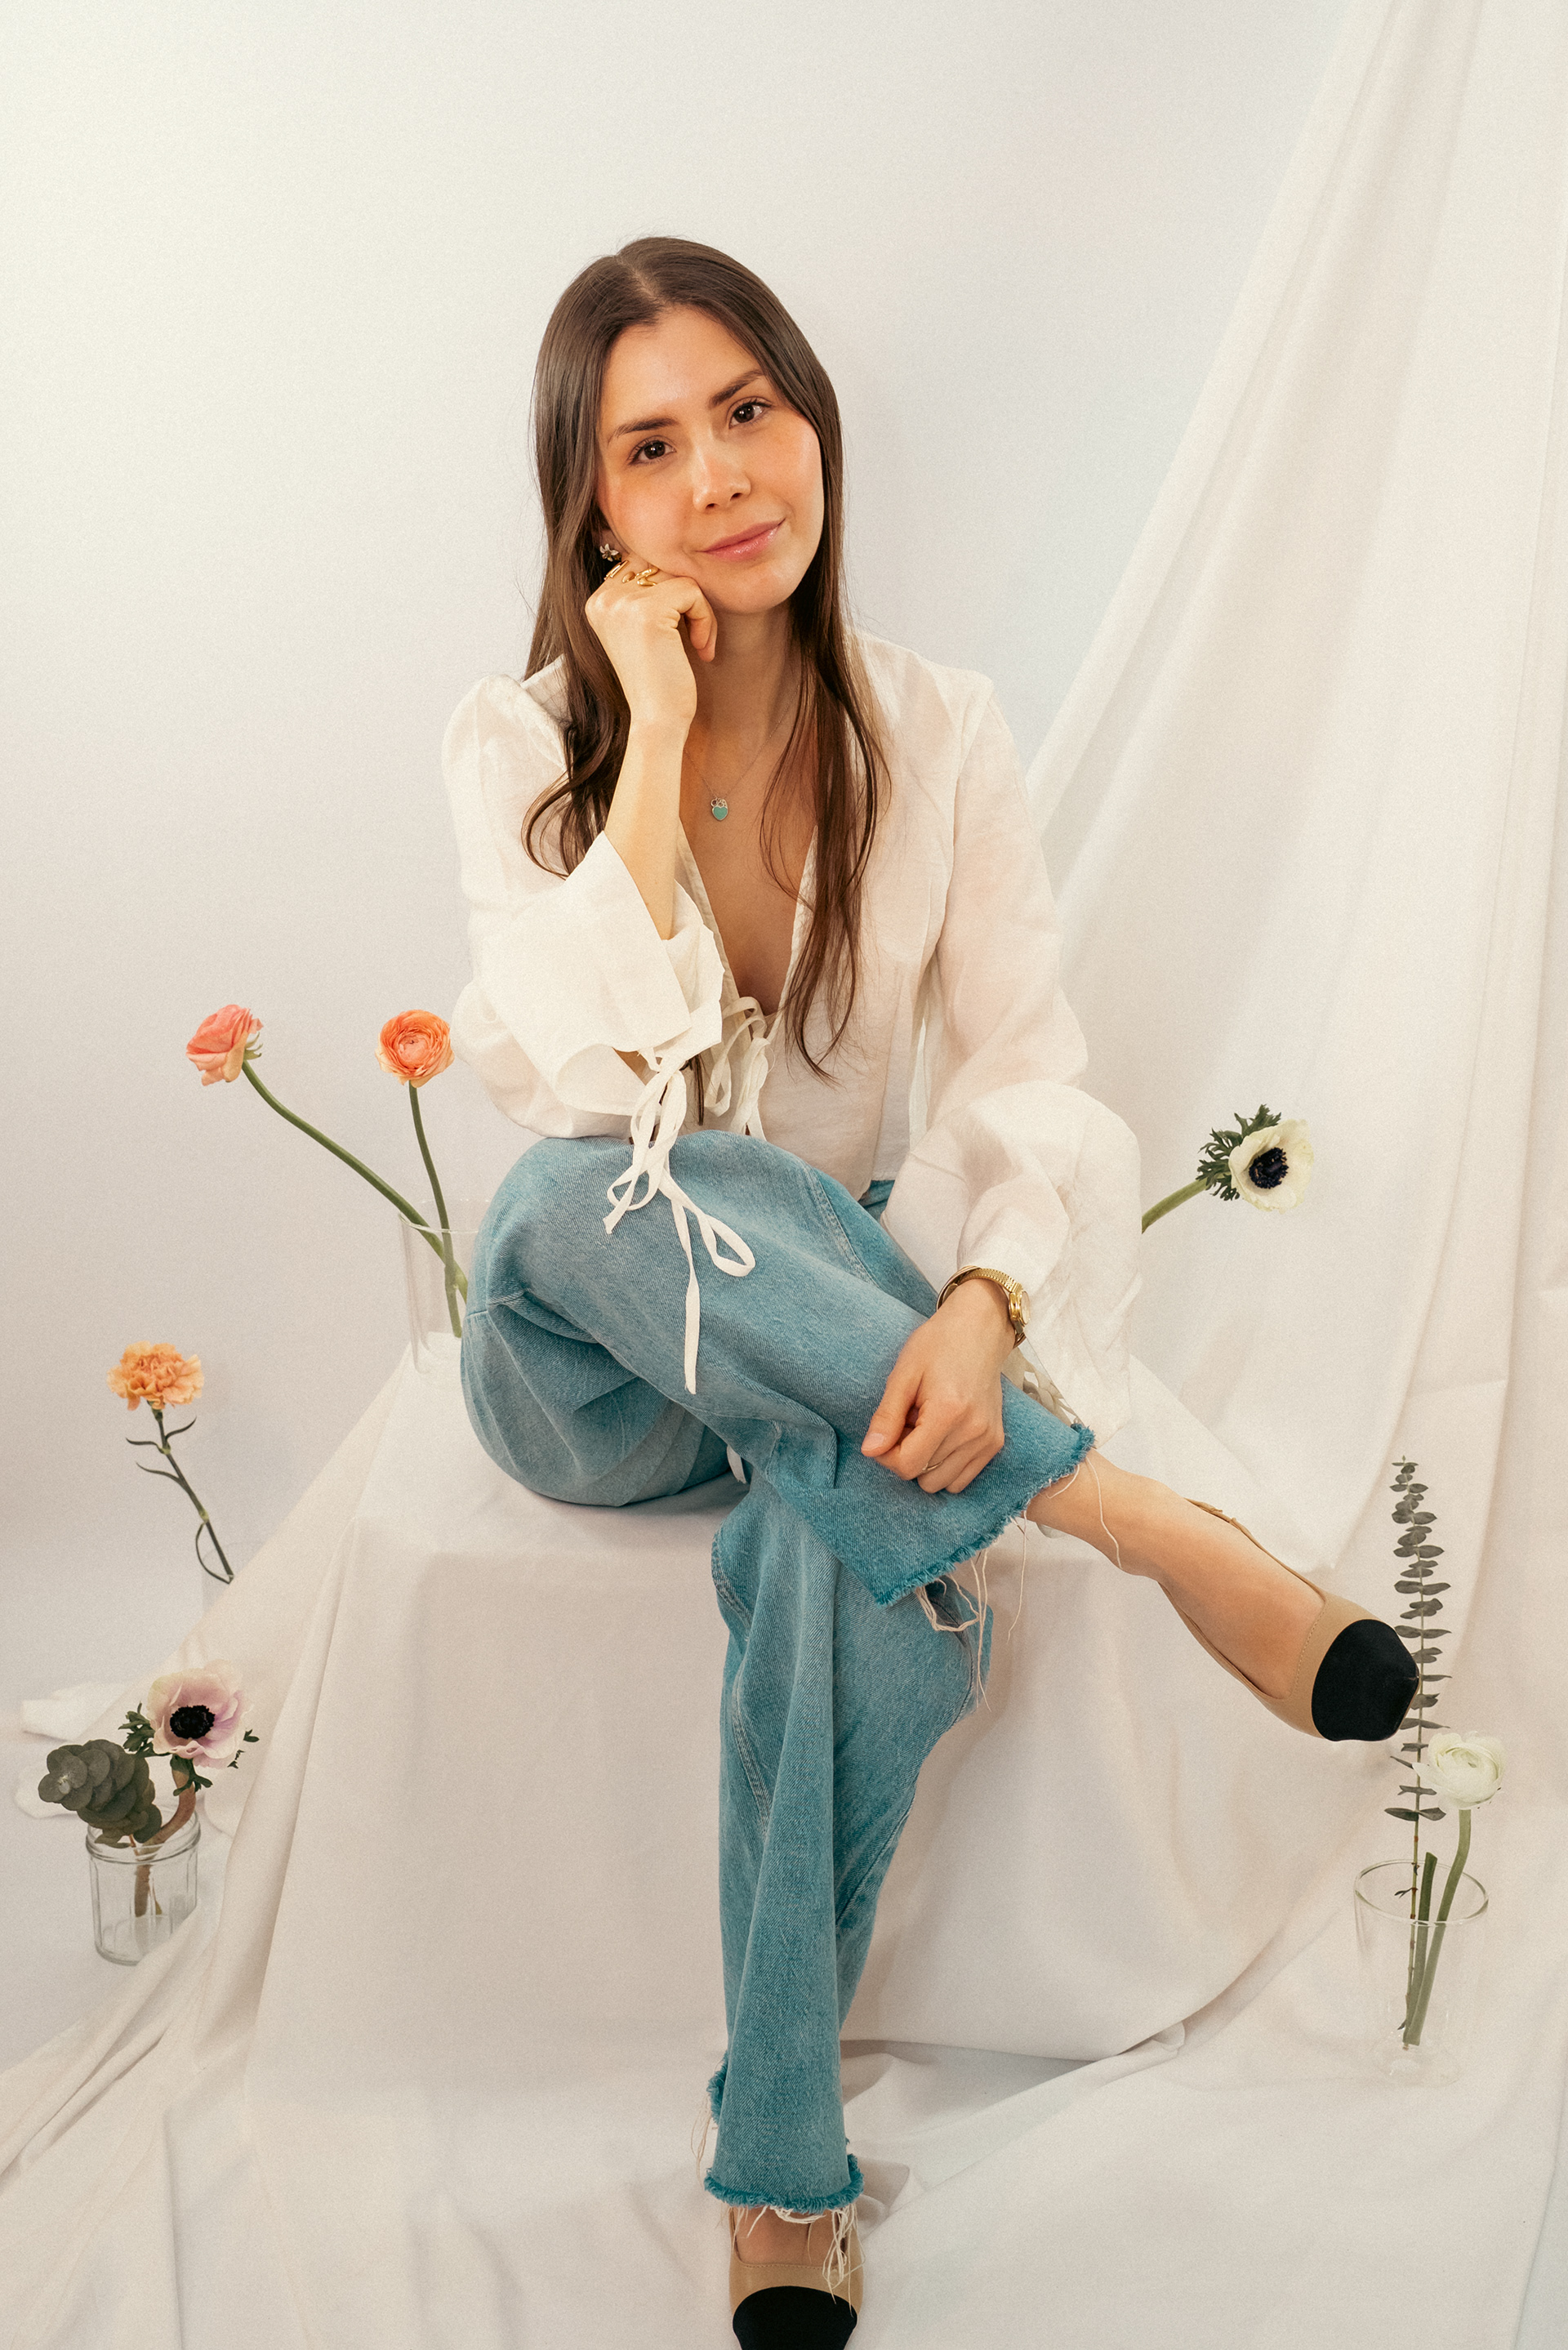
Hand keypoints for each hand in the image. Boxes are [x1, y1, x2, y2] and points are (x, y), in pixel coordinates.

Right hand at [584, 556, 717, 733]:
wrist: (657, 722)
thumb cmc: (658, 682)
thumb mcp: (645, 631)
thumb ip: (647, 593)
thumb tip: (670, 553)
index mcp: (598, 601)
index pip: (643, 564)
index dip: (670, 593)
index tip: (678, 632)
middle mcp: (604, 598)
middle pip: (661, 565)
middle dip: (686, 598)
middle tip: (695, 636)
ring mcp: (622, 603)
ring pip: (679, 576)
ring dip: (699, 609)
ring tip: (699, 643)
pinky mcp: (646, 611)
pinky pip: (692, 591)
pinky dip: (705, 618)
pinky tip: (701, 648)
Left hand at [861, 1279, 1014, 1493]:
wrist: (980, 1329)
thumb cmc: (938, 1345)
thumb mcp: (903, 1374)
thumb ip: (886, 1416)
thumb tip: (870, 1452)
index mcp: (948, 1413)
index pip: (908, 1466)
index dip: (887, 1456)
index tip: (886, 1432)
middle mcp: (973, 1432)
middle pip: (923, 1478)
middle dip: (907, 1456)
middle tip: (909, 1423)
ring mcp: (988, 1440)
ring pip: (942, 1484)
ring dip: (927, 1463)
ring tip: (927, 1428)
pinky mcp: (995, 1443)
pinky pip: (962, 1479)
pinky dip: (946, 1466)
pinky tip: (943, 1436)